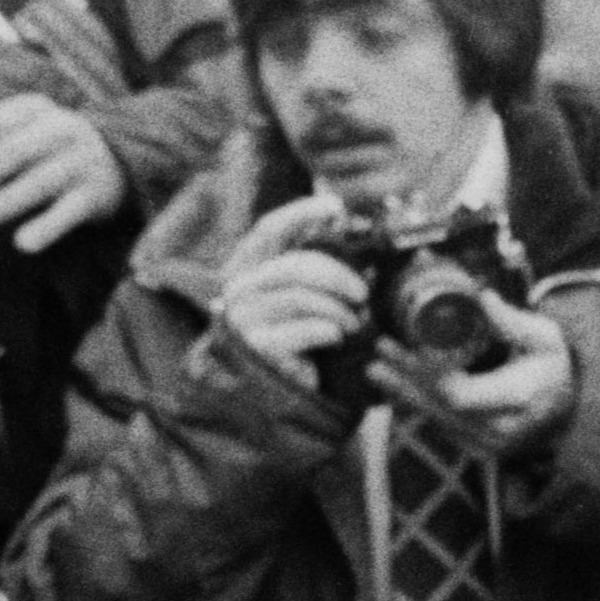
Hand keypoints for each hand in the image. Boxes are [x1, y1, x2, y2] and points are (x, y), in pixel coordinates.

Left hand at [0, 91, 127, 251]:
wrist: (114, 162)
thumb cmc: (47, 145)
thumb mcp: (19, 128)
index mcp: (36, 108)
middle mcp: (62, 129)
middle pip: (16, 151)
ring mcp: (81, 161)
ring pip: (40, 182)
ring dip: (5, 202)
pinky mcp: (96, 194)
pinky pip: (69, 213)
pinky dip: (47, 228)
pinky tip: (22, 243)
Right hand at [213, 193, 369, 387]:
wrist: (284, 392)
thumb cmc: (299, 338)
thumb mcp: (306, 294)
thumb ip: (315, 263)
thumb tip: (341, 222)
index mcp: (247, 269)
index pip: (269, 229)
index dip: (302, 213)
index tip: (336, 208)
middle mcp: (238, 290)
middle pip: (294, 265)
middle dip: (337, 276)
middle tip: (362, 293)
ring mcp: (244, 319)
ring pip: (301, 297)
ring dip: (338, 310)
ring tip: (352, 323)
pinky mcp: (258, 348)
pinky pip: (305, 328)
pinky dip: (330, 330)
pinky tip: (336, 337)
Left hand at [388, 293, 578, 460]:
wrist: (572, 409)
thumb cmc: (555, 367)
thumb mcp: (545, 337)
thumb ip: (512, 320)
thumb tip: (481, 295)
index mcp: (517, 397)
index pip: (460, 393)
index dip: (431, 371)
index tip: (412, 341)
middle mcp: (500, 428)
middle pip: (440, 406)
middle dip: (407, 377)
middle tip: (381, 348)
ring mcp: (488, 444)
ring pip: (436, 419)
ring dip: (403, 392)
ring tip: (375, 368)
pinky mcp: (478, 449)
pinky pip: (440, 427)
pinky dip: (417, 405)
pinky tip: (395, 386)